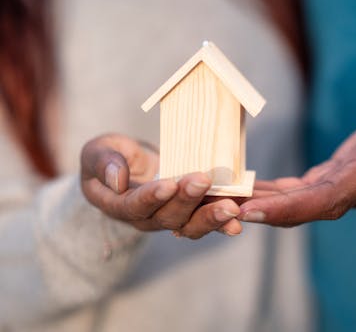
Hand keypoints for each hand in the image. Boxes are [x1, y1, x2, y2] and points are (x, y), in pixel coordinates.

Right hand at [80, 134, 241, 237]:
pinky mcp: (188, 211)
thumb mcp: (97, 152)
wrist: (129, 165)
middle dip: (187, 200)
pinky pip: (205, 219)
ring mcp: (170, 217)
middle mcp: (146, 217)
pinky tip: (238, 218)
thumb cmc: (110, 157)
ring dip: (211, 216)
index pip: (135, 206)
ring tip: (231, 208)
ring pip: (190, 224)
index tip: (168, 184)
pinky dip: (222, 221)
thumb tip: (117, 180)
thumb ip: (103, 164)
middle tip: (204, 180)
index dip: (152, 197)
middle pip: (168, 217)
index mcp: (119, 205)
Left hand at [238, 51, 355, 225]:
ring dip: (262, 204)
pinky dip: (274, 194)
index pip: (332, 196)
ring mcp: (348, 183)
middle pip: (307, 207)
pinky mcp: (336, 177)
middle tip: (218, 208)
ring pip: (300, 203)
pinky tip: (248, 190)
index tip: (251, 211)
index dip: (292, 207)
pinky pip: (301, 191)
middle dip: (263, 211)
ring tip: (222, 200)